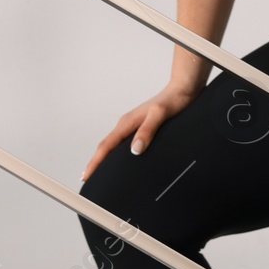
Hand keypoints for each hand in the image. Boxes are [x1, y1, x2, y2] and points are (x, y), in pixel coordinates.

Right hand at [81, 79, 199, 180]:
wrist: (182, 89)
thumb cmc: (173, 100)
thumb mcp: (160, 115)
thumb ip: (147, 131)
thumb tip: (135, 150)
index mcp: (127, 123)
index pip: (106, 145)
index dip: (95, 162)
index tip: (86, 175)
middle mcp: (127, 125)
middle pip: (105, 147)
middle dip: (95, 163)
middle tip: (87, 179)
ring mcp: (133, 127)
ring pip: (113, 146)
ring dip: (104, 159)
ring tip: (99, 174)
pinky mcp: (141, 128)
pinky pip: (123, 144)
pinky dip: (117, 154)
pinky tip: (120, 162)